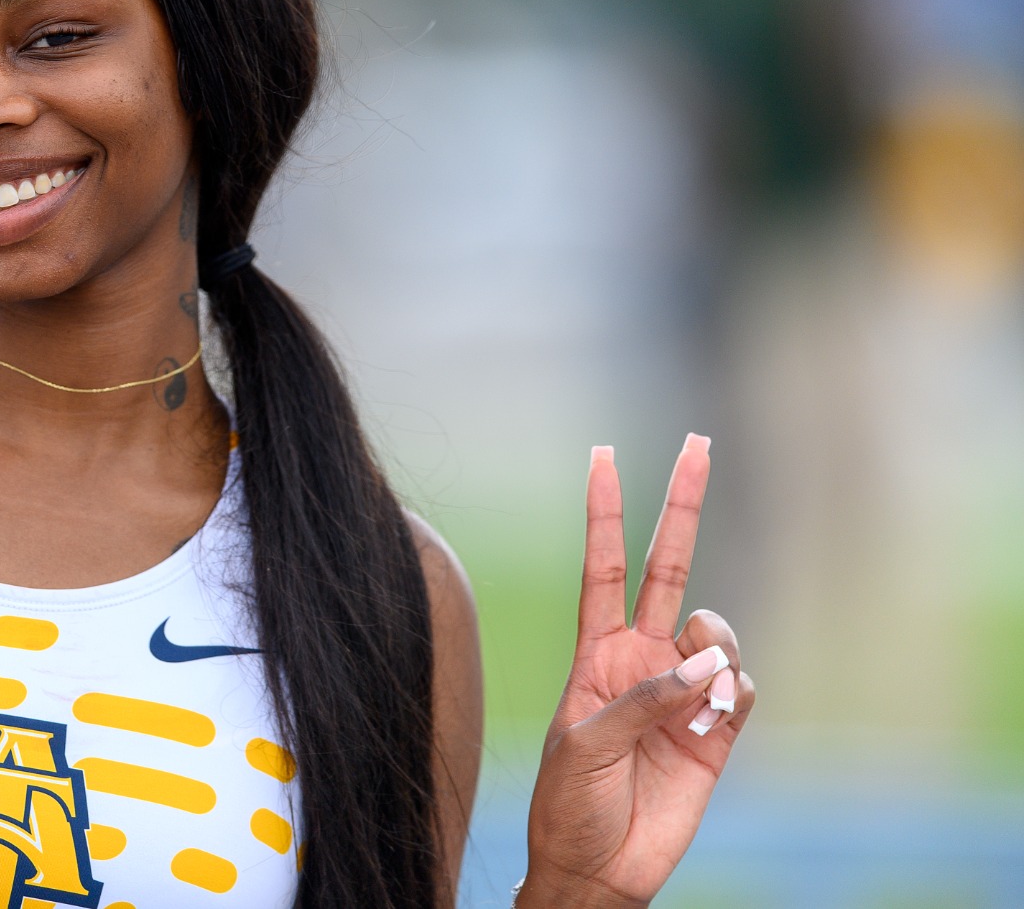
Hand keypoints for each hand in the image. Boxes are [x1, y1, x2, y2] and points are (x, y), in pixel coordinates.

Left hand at [516, 436, 755, 908]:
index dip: (604, 511)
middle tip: (698, 443)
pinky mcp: (717, 731)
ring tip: (697, 700)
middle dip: (681, 505)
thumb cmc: (569, 803)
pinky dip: (732, 697)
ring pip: (716, 632)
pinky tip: (712, 724)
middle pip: (667, 567)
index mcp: (596, 652)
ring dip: (714, 651)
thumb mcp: (582, 746)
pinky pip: (741, 688)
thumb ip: (640, 701)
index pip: (601, 565)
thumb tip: (701, 668)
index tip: (605, 454)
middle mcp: (641, 658)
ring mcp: (682, 691)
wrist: (598, 867)